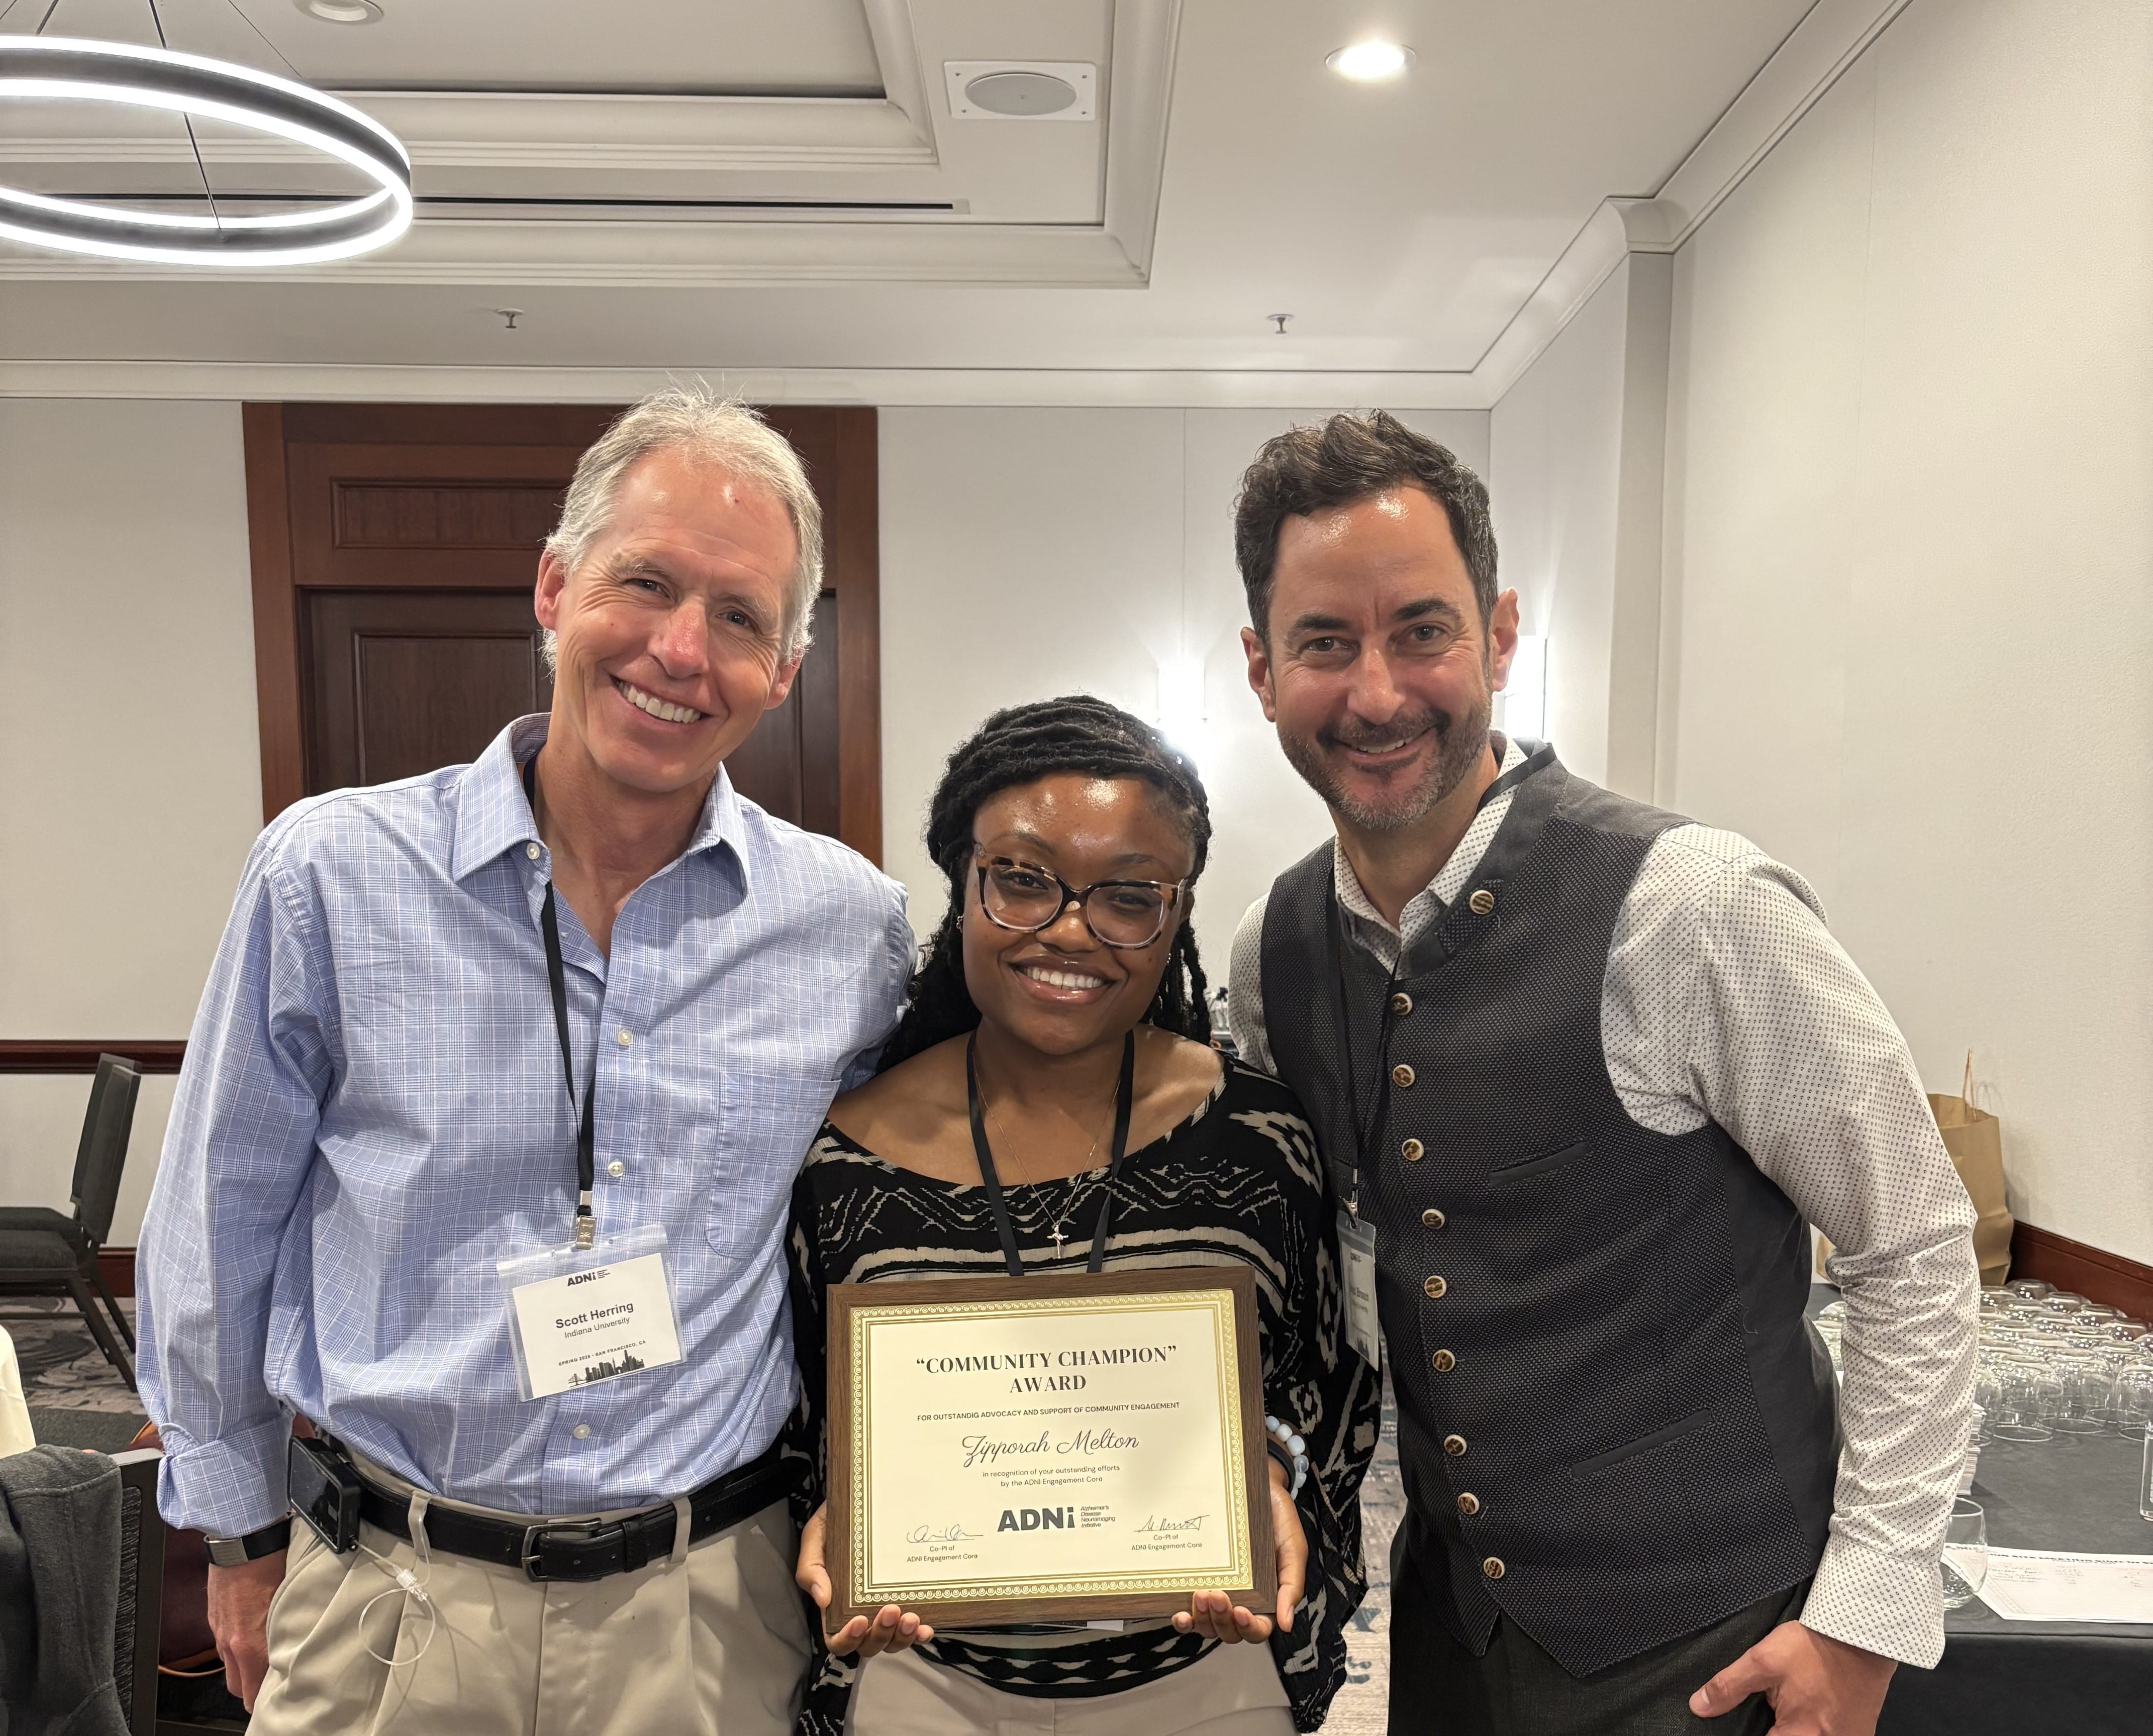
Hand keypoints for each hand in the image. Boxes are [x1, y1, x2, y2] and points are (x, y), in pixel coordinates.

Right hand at [206, 1553, 285, 1711]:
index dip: (264, 1700)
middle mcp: (231, 1644)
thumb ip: (289, 1631)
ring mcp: (220, 1631)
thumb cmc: (272, 1565)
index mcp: (250, 1646)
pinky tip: (252, 1633)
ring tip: (264, 1658)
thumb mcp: (290, 1602)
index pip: (252, 1692)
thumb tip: (299, 1646)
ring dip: (244, 1668)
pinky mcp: (214, 1618)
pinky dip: (235, 1646)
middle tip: (272, 1682)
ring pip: (230, 1666)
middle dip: (252, 1690)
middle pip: (237, 1687)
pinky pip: (223, 1644)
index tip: (279, 1698)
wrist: (243, 1540)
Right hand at [794, 1503, 934, 1656]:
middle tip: (891, 1610)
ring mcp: (885, 1609)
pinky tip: (926, 1627)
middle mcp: (861, 1613)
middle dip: (881, 1635)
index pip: (838, 1639)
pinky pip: (914, 1628)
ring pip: (892, 1642)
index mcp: (835, 1605)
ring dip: (902, 1637)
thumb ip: (811, 1566)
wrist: (865, 1498)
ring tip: (912, 1618)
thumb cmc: (837, 1519)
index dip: (848, 1639)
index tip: (859, 1620)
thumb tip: (822, 1599)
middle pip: (869, 1645)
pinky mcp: (907, 1599)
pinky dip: (920, 1634)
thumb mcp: (817, 1536)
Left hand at [1172, 1458, 1304, 1643]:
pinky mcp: (1198, 1580)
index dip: (1249, 1628)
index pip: (1258, 1628)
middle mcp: (1240, 1600)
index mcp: (1267, 1598)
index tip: (1241, 1611)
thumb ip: (1291, 1583)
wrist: (1255, 1484)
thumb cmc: (1277, 1517)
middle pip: (1229, 1632)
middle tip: (1217, 1595)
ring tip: (1200, 1595)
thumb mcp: (1293, 1547)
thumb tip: (1285, 1623)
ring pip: (1208, 1627)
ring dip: (1202, 1620)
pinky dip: (1184, 1620)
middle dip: (1222, 1621)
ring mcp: (1217, 1592)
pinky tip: (1179, 1613)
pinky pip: (1189, 1611)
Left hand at [1690, 1620, 1896, 1734]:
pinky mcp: (1859, 1733)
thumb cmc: (1812, 1647)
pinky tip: (1808, 1710)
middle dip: (1772, 1730)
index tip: (1748, 1724)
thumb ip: (1729, 1687)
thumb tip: (1698, 1707)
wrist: (1862, 1635)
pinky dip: (1815, 1727)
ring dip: (1793, 1728)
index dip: (1750, 1734)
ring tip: (1789, 1706)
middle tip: (1770, 1708)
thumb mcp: (1763, 1661)